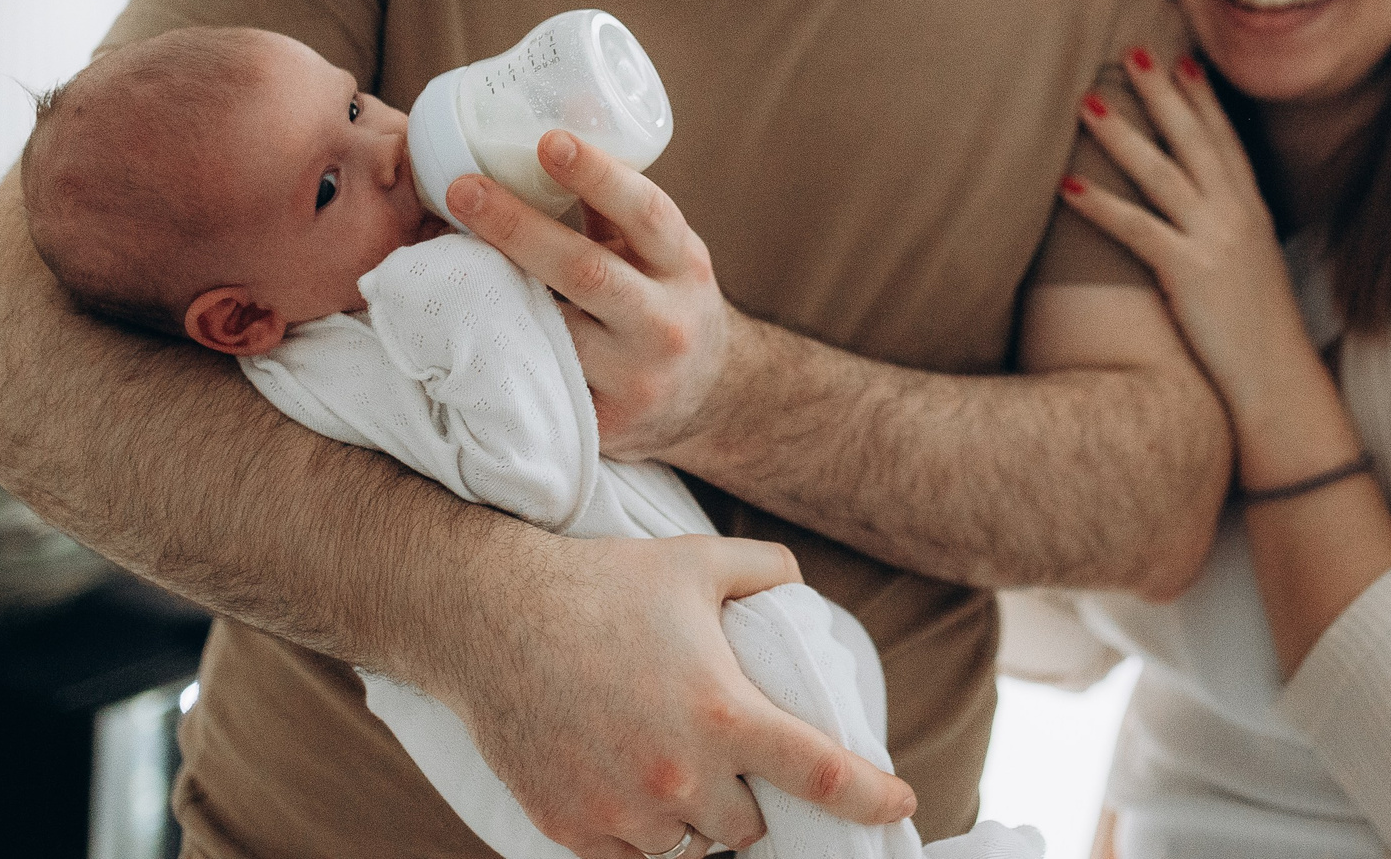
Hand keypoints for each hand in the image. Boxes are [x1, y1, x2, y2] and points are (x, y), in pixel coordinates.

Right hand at [440, 531, 915, 855]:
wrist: (490, 616)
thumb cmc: (601, 584)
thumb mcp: (698, 560)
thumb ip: (767, 571)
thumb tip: (802, 588)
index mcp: (724, 714)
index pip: (822, 775)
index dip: (871, 798)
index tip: (899, 803)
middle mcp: (679, 775)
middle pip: (750, 828)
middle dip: (753, 803)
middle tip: (739, 769)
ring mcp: (622, 811)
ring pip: (690, 850)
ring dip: (698, 824)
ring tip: (684, 780)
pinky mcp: (572, 829)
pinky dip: (643, 836)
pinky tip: (635, 794)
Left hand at [446, 132, 744, 461]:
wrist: (707, 399)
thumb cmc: (666, 301)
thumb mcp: (660, 252)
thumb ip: (611, 203)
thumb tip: (558, 115)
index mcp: (684, 266)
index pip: (647, 213)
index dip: (599, 176)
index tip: (549, 140)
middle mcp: (666, 323)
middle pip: (587, 272)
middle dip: (518, 228)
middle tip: (462, 189)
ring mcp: (636, 380)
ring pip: (554, 332)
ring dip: (493, 291)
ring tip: (439, 255)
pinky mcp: (602, 425)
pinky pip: (538, 383)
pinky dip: (496, 351)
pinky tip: (454, 325)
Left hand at [1057, 51, 1316, 422]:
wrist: (1281, 384)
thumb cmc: (1260, 337)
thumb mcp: (1252, 271)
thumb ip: (1228, 238)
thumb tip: (1201, 226)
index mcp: (1252, 212)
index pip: (1224, 140)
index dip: (1201, 98)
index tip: (1180, 61)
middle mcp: (1237, 216)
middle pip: (1192, 140)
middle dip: (1161, 93)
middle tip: (1131, 51)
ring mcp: (1215, 241)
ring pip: (1161, 172)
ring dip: (1121, 134)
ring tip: (1087, 102)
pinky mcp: (1190, 273)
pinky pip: (1137, 228)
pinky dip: (1100, 204)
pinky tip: (1068, 185)